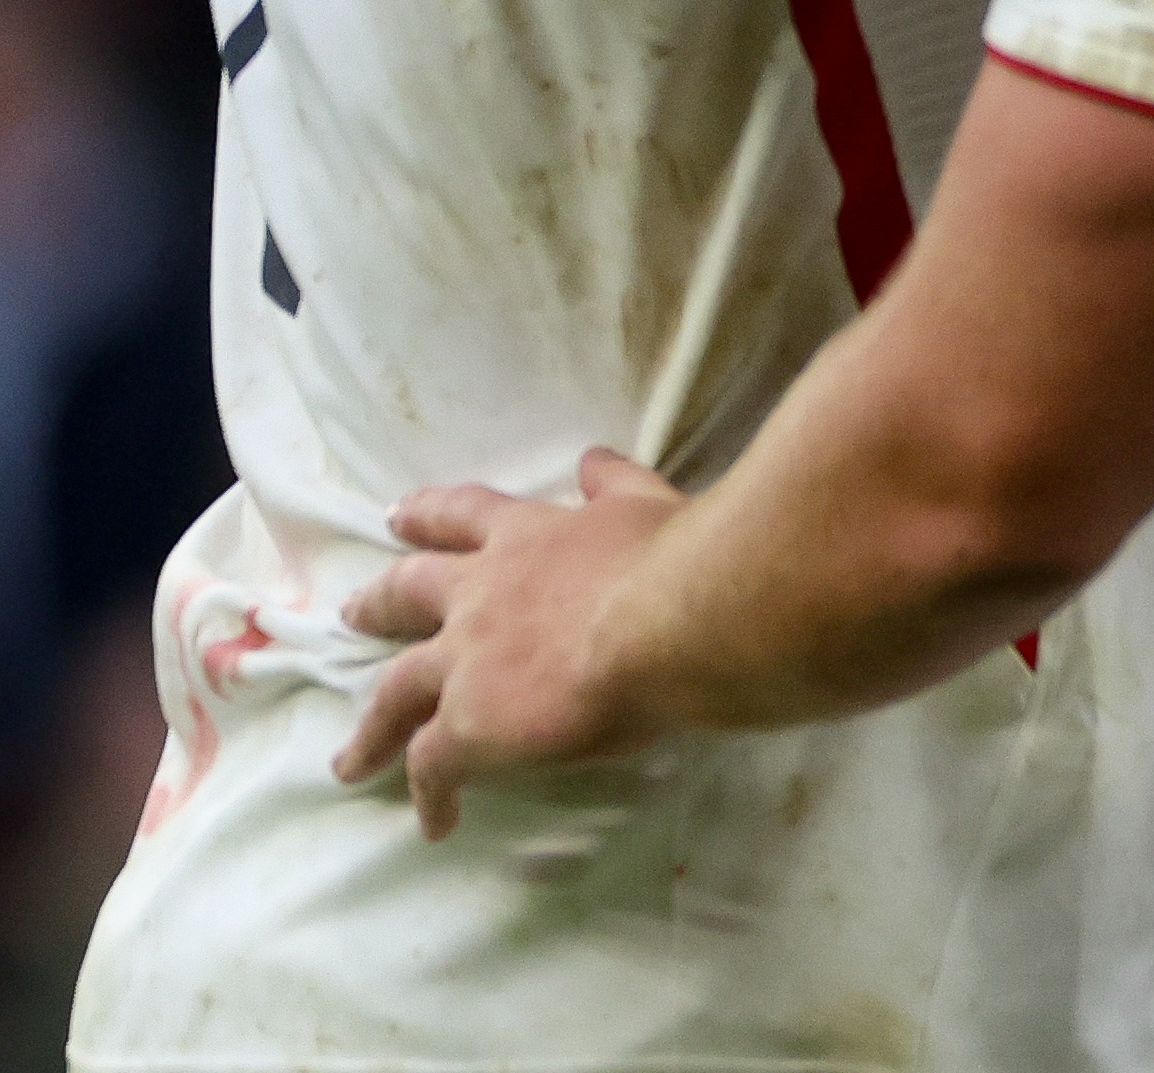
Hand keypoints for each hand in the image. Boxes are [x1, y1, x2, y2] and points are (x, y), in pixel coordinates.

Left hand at [333, 449, 687, 837]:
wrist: (670, 621)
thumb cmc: (673, 560)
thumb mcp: (646, 503)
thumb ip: (616, 485)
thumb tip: (591, 460)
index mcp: (526, 539)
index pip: (465, 516)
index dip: (430, 515)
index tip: (400, 516)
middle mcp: (480, 596)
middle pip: (408, 595)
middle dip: (378, 605)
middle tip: (351, 613)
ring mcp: (465, 664)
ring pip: (395, 693)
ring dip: (373, 727)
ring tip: (353, 756)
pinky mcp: (468, 726)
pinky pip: (433, 767)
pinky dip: (429, 795)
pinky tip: (436, 822)